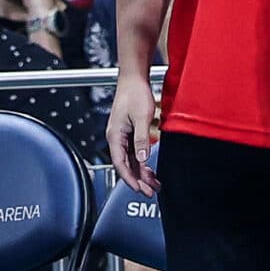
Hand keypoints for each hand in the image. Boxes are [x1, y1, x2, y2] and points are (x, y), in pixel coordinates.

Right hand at [108, 72, 159, 193]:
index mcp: (115, 136)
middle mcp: (116, 138)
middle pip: (126, 165)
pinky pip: (134, 152)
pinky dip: (142, 162)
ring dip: (142, 173)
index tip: (139, 189)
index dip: (130, 178)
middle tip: (150, 192)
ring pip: (131, 160)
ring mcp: (122, 136)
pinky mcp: (129, 132)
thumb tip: (142, 158)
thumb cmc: (134, 93)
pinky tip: (150, 169)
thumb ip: (141, 139)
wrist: (134, 78)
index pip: (120, 164)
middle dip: (138, 180)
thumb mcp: (141, 117)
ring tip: (154, 184)